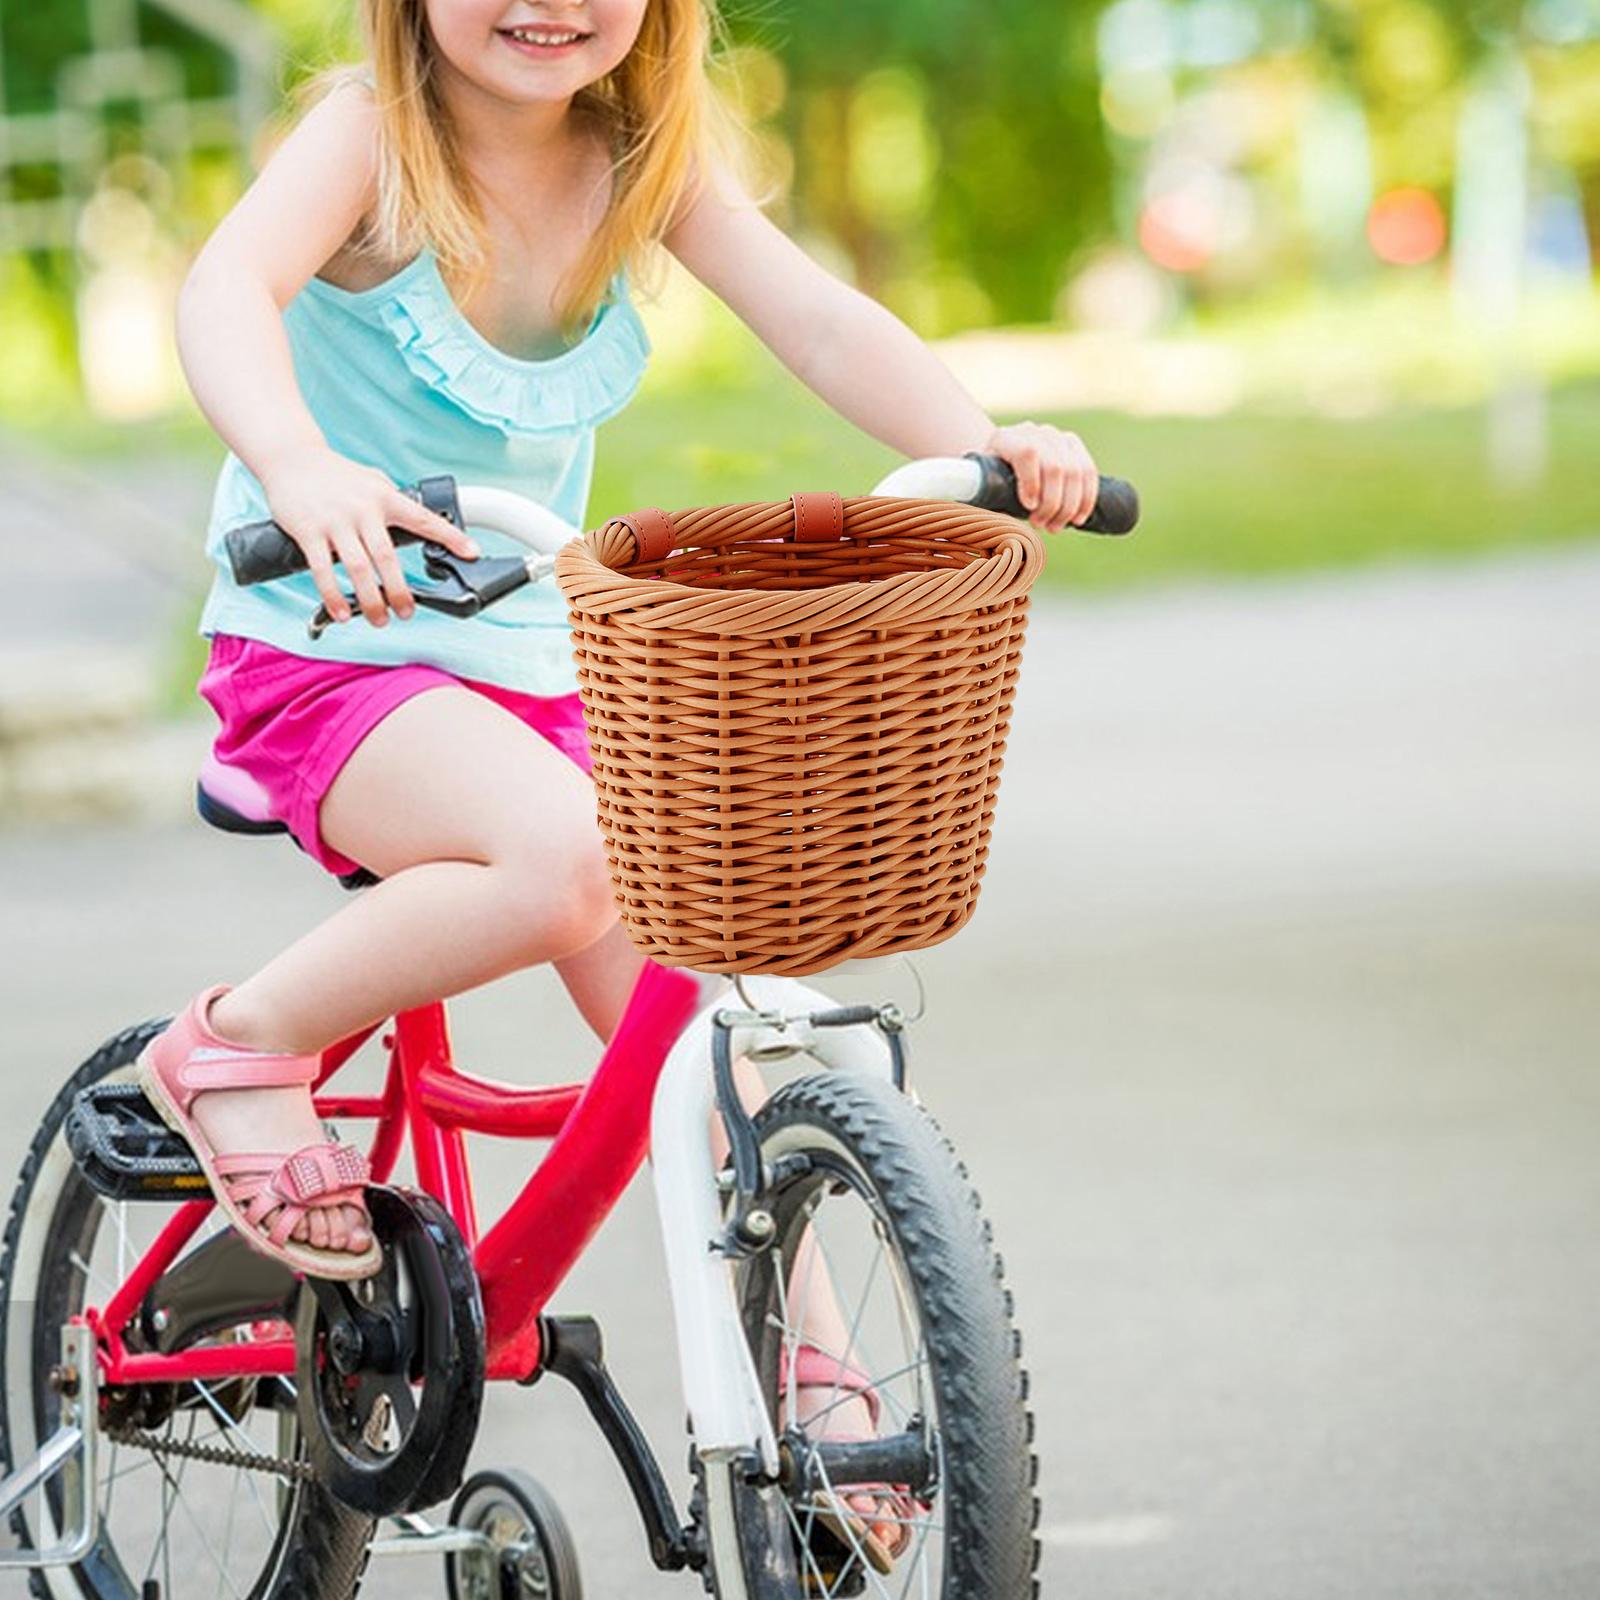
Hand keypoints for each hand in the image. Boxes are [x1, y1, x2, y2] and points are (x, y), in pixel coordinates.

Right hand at [258, 447, 479, 626]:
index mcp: (385, 497)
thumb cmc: (335, 474)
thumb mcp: (372, 481)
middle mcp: (362, 509)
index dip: (450, 537)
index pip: (424, 519)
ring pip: (358, 568)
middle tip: (406, 612)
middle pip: (387, 558)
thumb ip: (393, 502)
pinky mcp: (308, 531)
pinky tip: (342, 612)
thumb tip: (417, 523)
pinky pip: (323, 569)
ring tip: (379, 619)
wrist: (291, 458)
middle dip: (399, 591)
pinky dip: (333, 595)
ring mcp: (335, 521)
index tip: (471, 553)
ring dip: (370, 600)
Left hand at [982, 422, 1098, 531]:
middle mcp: (1033, 432)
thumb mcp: (983, 487)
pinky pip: (1088, 471)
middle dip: (1051, 504)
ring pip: (1074, 471)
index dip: (1032, 483)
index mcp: (1006, 438)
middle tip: (1041, 525)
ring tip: (1055, 527)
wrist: (1004, 464)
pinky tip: (1077, 518)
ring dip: (1068, 506)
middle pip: (1054, 467)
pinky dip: (1086, 499)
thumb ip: (986, 495)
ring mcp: (1055, 436)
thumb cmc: (990, 482)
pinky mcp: (1073, 445)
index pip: (1027, 454)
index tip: (1029, 508)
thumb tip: (996, 515)